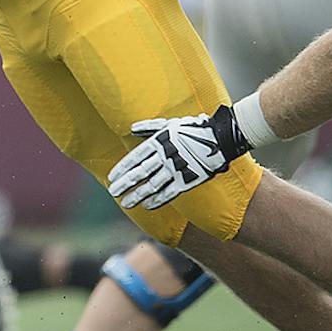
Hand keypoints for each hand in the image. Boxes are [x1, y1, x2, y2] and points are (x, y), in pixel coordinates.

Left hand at [107, 105, 250, 209]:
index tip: (111, 178)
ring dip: (137, 195)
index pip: (135, 158)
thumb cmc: (193, 128)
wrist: (220, 137)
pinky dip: (157, 200)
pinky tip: (147, 206)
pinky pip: (169, 193)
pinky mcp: (188, 179)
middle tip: (112, 192)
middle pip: (140, 173)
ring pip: (152, 185)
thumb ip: (149, 127)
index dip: (122, 169)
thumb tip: (131, 128)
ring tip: (125, 203)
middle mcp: (164, 156)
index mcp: (158, 142)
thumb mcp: (169, 124)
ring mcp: (176, 169)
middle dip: (124, 184)